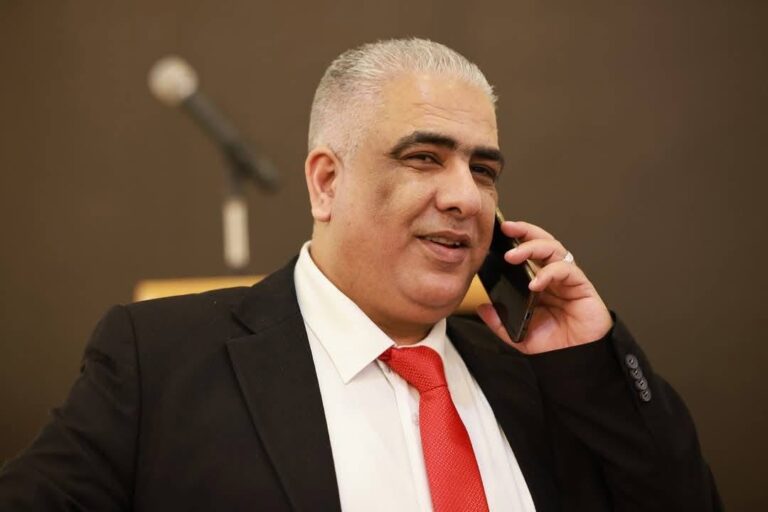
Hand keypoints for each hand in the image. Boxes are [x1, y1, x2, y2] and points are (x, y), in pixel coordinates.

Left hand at [476, 220, 611, 354]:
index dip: (515, 239)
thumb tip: (481, 307)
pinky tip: (534, 283)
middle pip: (541, 241)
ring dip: (533, 247)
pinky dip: (549, 272)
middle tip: (507, 229)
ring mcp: (567, 279)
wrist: (574, 359)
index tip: (497, 231)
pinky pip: (566, 270)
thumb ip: (500, 321)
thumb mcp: (517, 334)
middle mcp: (552, 275)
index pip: (527, 251)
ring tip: (513, 255)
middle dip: (524, 231)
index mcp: (537, 281)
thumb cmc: (553, 344)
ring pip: (554, 249)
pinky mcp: (581, 286)